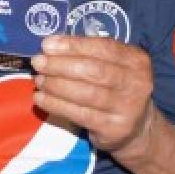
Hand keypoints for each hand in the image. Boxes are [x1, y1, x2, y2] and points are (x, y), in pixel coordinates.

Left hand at [30, 35, 156, 161]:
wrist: (135, 127)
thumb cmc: (115, 88)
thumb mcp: (111, 65)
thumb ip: (87, 53)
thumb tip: (50, 46)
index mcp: (136, 60)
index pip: (103, 47)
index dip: (73, 45)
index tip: (47, 44)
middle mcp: (136, 82)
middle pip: (94, 70)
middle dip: (60, 65)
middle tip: (38, 63)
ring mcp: (127, 107)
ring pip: (85, 93)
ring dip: (56, 85)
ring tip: (39, 80)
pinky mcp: (114, 128)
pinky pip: (79, 114)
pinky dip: (56, 104)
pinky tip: (40, 98)